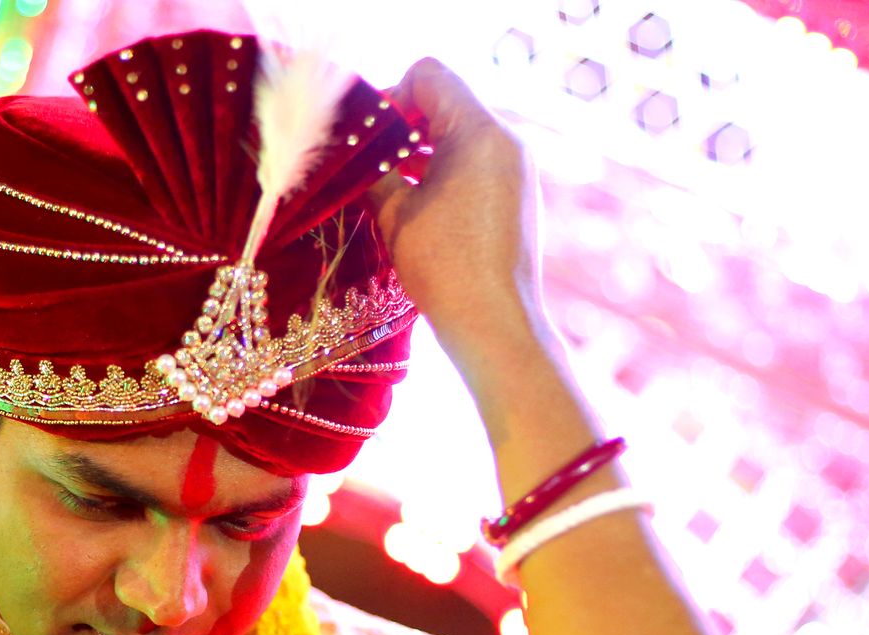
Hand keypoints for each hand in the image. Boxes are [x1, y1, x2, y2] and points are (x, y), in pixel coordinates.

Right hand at [373, 59, 545, 365]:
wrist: (494, 324)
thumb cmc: (445, 268)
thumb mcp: (396, 213)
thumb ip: (374, 170)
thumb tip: (354, 153)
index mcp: (478, 132)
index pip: (429, 76)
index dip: (391, 96)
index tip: (369, 137)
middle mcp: (505, 140)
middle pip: (445, 101)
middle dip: (404, 125)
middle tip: (370, 162)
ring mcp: (514, 167)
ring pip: (458, 133)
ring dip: (420, 150)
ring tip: (388, 186)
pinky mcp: (514, 193)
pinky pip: (473, 162)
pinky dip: (442, 171)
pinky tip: (415, 204)